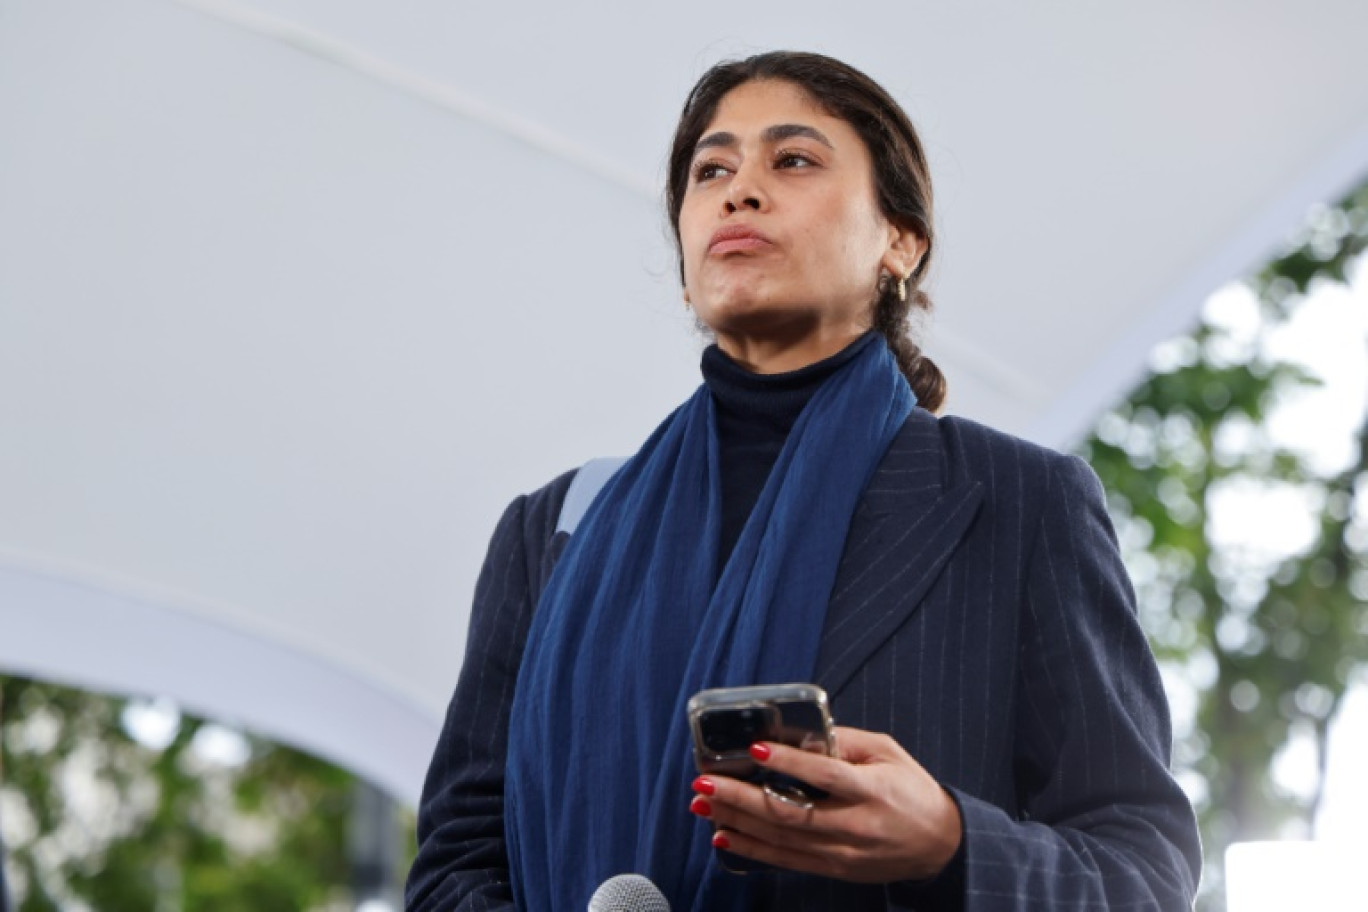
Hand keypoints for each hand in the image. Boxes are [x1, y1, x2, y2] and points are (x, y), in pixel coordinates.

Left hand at [688, 726, 962, 882]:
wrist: (939, 844)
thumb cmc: (913, 791)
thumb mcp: (888, 753)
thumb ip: (845, 741)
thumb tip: (801, 732)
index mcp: (871, 790)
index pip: (823, 775)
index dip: (788, 763)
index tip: (754, 749)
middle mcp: (854, 825)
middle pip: (789, 812)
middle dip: (740, 797)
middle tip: (705, 781)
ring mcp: (842, 853)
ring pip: (780, 839)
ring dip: (736, 822)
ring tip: (703, 804)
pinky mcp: (834, 869)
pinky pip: (785, 860)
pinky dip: (751, 849)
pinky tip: (724, 836)